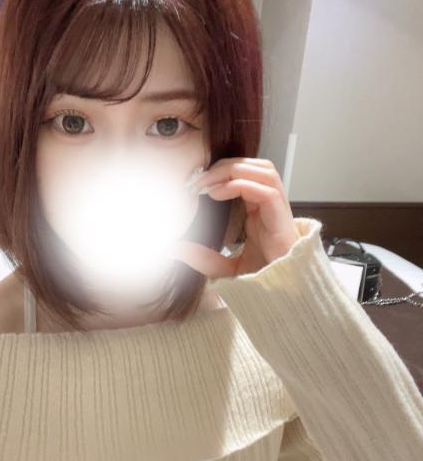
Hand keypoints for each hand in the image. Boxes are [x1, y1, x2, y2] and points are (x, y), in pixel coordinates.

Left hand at [171, 158, 300, 279]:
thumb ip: (204, 258)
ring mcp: (279, 210)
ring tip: (208, 184)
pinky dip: (241, 185)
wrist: (285, 294)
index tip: (195, 183)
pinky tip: (218, 193)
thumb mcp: (226, 268)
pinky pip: (267, 190)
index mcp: (261, 209)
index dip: (221, 171)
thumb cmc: (263, 278)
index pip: (246, 174)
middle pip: (255, 166)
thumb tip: (175, 249)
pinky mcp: (283, 219)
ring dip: (233, 170)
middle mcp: (271, 205)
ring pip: (264, 170)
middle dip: (225, 166)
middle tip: (198, 180)